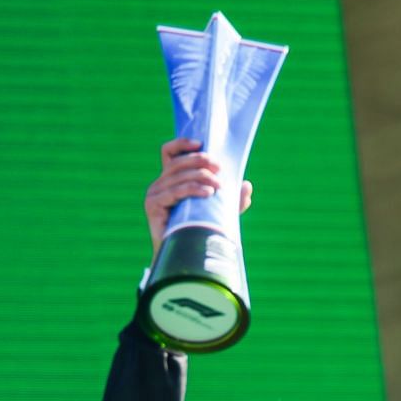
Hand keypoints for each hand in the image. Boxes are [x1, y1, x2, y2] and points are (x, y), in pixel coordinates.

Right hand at [145, 138, 249, 252]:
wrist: (185, 258)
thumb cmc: (200, 232)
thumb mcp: (220, 211)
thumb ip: (232, 199)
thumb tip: (247, 186)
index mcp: (172, 180)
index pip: (170, 152)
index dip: (182, 144)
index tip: (201, 143)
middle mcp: (160, 183)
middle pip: (178, 162)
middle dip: (200, 161)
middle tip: (219, 168)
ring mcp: (154, 193)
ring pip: (177, 176)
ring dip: (200, 177)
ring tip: (219, 186)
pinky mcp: (153, 205)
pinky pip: (174, 192)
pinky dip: (191, 189)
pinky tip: (207, 193)